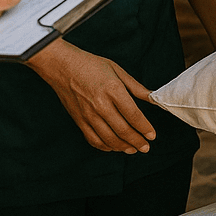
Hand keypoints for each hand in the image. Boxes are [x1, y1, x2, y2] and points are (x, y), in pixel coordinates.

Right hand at [28, 40, 156, 152]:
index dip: (144, 128)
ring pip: (109, 138)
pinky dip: (105, 146)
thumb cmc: (91, 65)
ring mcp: (88, 115)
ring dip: (123, 147)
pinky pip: (93, 139)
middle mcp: (100, 105)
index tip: (152, 135)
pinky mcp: (79, 121)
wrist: (62, 67)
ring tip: (133, 149)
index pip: (133, 115)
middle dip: (137, 141)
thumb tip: (153, 97)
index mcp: (113, 90)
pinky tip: (114, 146)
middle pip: (123, 130)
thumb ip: (136, 87)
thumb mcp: (118, 70)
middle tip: (146, 147)